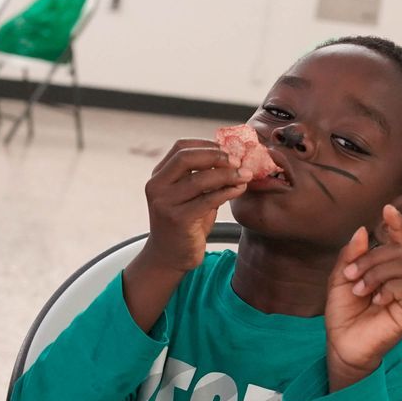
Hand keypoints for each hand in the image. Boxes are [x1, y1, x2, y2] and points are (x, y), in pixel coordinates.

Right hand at [140, 138, 248, 274]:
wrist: (169, 256)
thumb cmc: (186, 223)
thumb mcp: (191, 196)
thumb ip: (204, 177)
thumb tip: (233, 158)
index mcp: (159, 176)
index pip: (180, 148)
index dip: (206, 144)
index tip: (228, 149)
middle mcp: (157, 187)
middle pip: (186, 158)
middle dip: (216, 156)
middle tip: (237, 161)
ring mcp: (165, 203)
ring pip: (200, 179)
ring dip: (227, 175)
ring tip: (245, 175)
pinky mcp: (178, 219)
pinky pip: (208, 199)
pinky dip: (227, 191)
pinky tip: (239, 189)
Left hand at [326, 205, 401, 392]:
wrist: (343, 345)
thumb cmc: (343, 314)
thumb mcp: (339, 280)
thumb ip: (350, 256)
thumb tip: (362, 231)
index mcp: (383, 268)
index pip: (398, 241)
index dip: (397, 224)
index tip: (388, 209)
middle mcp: (398, 278)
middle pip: (397, 251)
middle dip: (371, 259)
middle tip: (351, 276)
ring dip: (376, 274)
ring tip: (359, 290)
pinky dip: (388, 289)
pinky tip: (376, 300)